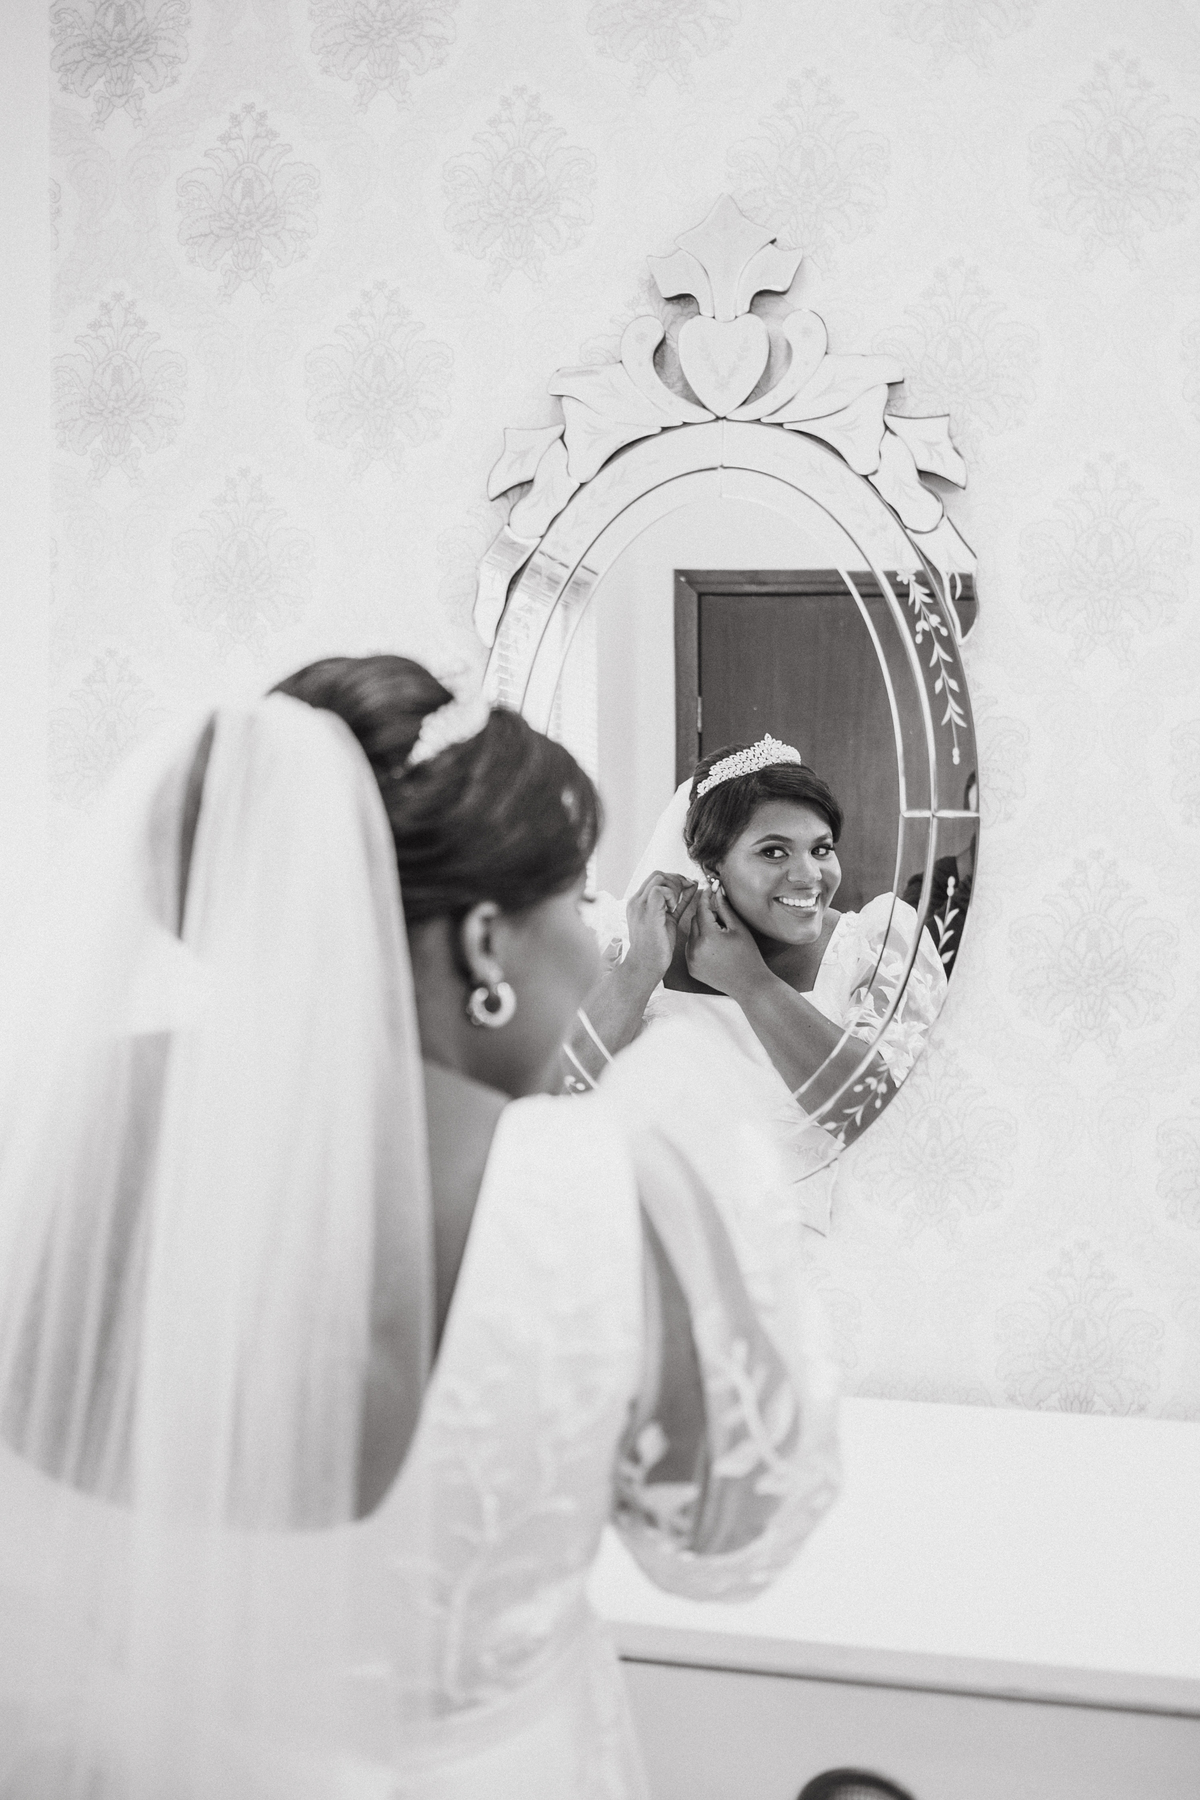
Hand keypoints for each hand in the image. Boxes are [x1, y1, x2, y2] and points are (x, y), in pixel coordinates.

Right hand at [624, 870, 699, 985]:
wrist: (646, 965)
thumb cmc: (657, 947)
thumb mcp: (669, 918)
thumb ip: (678, 901)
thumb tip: (691, 884)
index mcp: (639, 903)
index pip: (655, 878)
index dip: (674, 879)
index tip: (687, 887)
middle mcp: (636, 901)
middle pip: (658, 874)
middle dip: (677, 879)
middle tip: (687, 890)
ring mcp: (640, 906)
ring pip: (659, 878)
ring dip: (674, 887)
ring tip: (677, 904)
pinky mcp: (648, 912)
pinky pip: (660, 890)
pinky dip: (671, 895)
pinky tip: (673, 908)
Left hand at [684, 886, 767, 999]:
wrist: (749, 984)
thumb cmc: (748, 955)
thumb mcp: (738, 928)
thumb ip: (725, 908)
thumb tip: (716, 890)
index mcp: (708, 937)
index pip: (702, 909)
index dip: (706, 897)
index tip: (709, 888)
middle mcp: (695, 949)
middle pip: (694, 920)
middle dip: (707, 916)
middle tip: (723, 921)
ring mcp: (691, 960)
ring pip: (691, 934)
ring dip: (702, 930)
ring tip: (720, 938)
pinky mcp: (691, 968)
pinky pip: (691, 948)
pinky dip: (699, 943)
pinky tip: (714, 949)